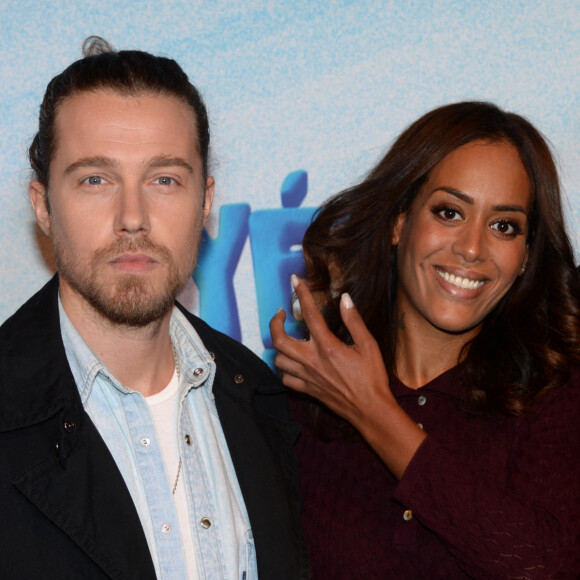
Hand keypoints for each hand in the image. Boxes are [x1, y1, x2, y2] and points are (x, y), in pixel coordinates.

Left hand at [270, 275, 426, 478]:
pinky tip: (293, 362)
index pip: (308, 314)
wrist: (370, 409)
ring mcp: (306, 376)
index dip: (301, 294)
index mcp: (327, 346)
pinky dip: (284, 368)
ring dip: (279, 346)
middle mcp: (311, 361)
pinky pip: (285, 378)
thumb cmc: (372, 377)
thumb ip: (354, 321)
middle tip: (282, 314)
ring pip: (278, 359)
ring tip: (288, 337)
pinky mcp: (306, 389)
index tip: (295, 281)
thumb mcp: (369, 345)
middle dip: (275, 322)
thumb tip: (345, 299)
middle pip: (279, 339)